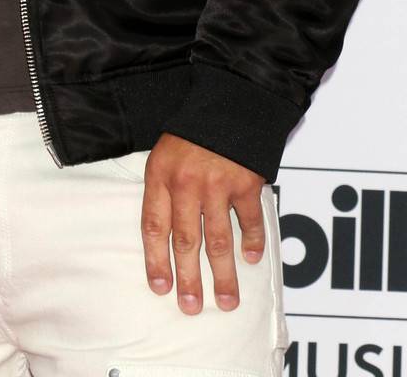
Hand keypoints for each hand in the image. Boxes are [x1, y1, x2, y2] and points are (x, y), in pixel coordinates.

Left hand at [140, 133, 266, 313]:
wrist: (228, 98)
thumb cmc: (192, 131)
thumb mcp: (165, 154)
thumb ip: (164, 191)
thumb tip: (166, 238)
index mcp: (161, 175)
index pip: (154, 227)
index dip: (156, 261)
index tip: (161, 289)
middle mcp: (187, 183)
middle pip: (186, 241)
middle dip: (189, 279)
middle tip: (191, 308)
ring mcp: (218, 183)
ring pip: (218, 240)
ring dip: (223, 274)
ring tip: (227, 301)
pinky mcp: (246, 182)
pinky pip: (249, 220)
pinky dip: (252, 241)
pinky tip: (251, 258)